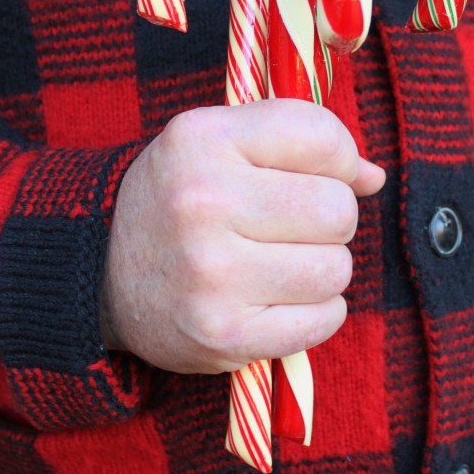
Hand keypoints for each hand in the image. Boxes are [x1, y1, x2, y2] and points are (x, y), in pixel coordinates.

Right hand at [100, 99, 385, 373]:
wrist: (101, 274)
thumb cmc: (177, 201)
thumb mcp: (217, 142)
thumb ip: (298, 140)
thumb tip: (373, 177)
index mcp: (202, 140)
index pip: (323, 138)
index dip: (338, 159)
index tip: (314, 175)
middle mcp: (203, 203)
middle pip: (339, 210)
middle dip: (329, 220)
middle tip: (291, 227)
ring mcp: (212, 274)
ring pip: (337, 268)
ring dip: (323, 269)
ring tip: (280, 265)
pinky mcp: (224, 334)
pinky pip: (325, 319)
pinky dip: (316, 312)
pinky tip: (279, 299)